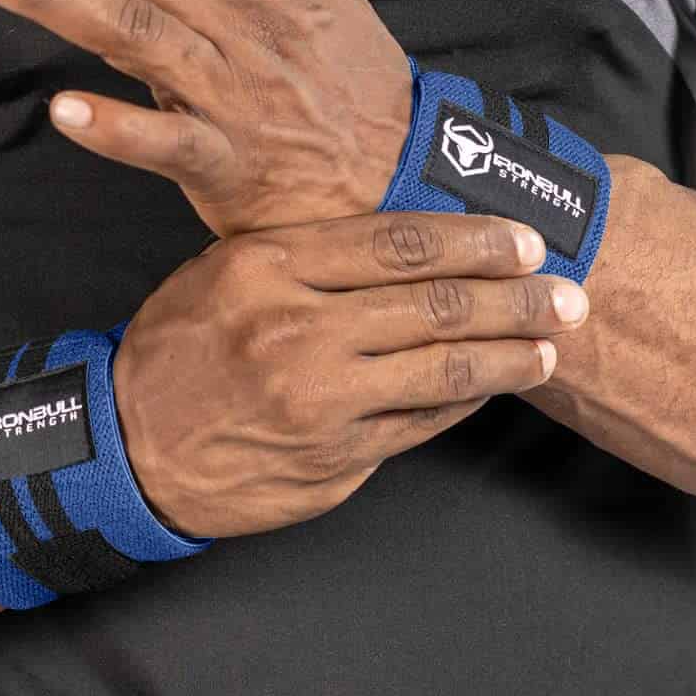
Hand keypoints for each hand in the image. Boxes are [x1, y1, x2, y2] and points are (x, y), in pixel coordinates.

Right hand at [111, 211, 585, 538]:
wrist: (128, 446)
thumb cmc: (180, 348)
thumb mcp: (226, 273)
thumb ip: (313, 258)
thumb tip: (420, 249)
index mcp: (268, 265)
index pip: (398, 243)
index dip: (474, 239)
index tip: (523, 238)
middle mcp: (297, 328)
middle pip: (437, 303)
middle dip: (516, 296)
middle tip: (567, 290)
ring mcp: (320, 399)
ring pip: (443, 367)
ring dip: (512, 353)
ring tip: (553, 341)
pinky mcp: (336, 456)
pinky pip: (422, 421)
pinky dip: (467, 399)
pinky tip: (497, 383)